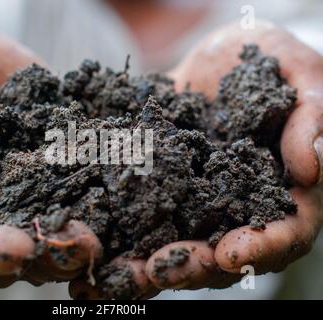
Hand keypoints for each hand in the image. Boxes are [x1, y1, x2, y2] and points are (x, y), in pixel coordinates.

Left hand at [69, 21, 322, 298]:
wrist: (214, 57)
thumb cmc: (269, 60)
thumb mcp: (300, 74)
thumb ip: (311, 117)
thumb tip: (309, 168)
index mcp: (283, 189)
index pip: (286, 231)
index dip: (263, 246)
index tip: (233, 253)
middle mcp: (237, 206)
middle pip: (223, 251)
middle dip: (192, 264)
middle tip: (161, 270)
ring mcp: (195, 202)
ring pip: (177, 243)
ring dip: (148, 263)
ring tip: (119, 273)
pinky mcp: (159, 188)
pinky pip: (141, 215)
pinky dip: (120, 233)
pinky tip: (95, 243)